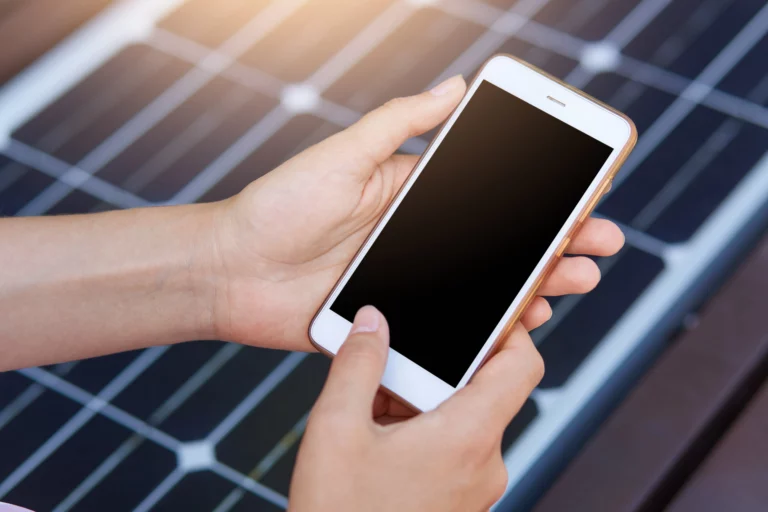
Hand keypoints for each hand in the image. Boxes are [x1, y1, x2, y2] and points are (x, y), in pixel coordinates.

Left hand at [208, 75, 623, 349]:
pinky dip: (490, 329)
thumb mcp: (342, 156)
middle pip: (500, 244)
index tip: (584, 191)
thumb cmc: (278, 207)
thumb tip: (455, 85)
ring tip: (576, 281)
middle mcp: (420, 243)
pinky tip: (523, 324)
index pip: (490, 197)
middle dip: (555, 242)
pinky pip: (451, 330)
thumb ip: (401, 125)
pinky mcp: (394, 324)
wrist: (229, 272)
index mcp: (412, 199)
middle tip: (602, 243)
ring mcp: (411, 286)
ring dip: (536, 284)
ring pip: (486, 288)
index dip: (538, 198)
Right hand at [289, 306, 542, 510]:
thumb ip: (357, 364)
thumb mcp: (336, 429)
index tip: (483, 311)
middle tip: (391, 366)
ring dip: (420, 402)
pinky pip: (451, 448)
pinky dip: (420, 431)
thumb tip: (373, 322)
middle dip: (435, 370)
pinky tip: (376, 437)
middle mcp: (483, 464)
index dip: (510, 329)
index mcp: (467, 438)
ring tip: (372, 410)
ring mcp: (473, 487)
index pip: (522, 365)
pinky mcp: (458, 501)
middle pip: (481, 389)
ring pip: (460, 418)